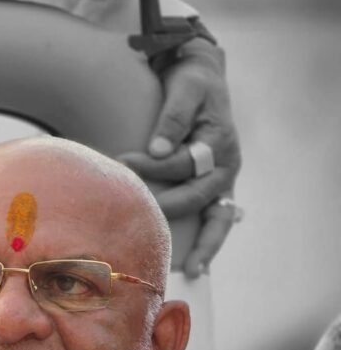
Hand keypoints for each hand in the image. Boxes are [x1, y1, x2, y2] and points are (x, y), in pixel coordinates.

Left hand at [118, 37, 241, 277]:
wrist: (201, 78)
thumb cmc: (191, 83)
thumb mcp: (184, 88)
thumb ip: (173, 116)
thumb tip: (159, 149)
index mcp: (220, 143)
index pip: (185, 163)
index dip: (154, 166)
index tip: (123, 160)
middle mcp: (225, 166)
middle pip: (199, 197)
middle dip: (170, 210)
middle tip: (142, 223)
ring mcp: (222, 182)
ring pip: (219, 221)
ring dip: (206, 246)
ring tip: (194, 270)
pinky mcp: (214, 190)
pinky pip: (214, 222)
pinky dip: (206, 242)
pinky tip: (194, 264)